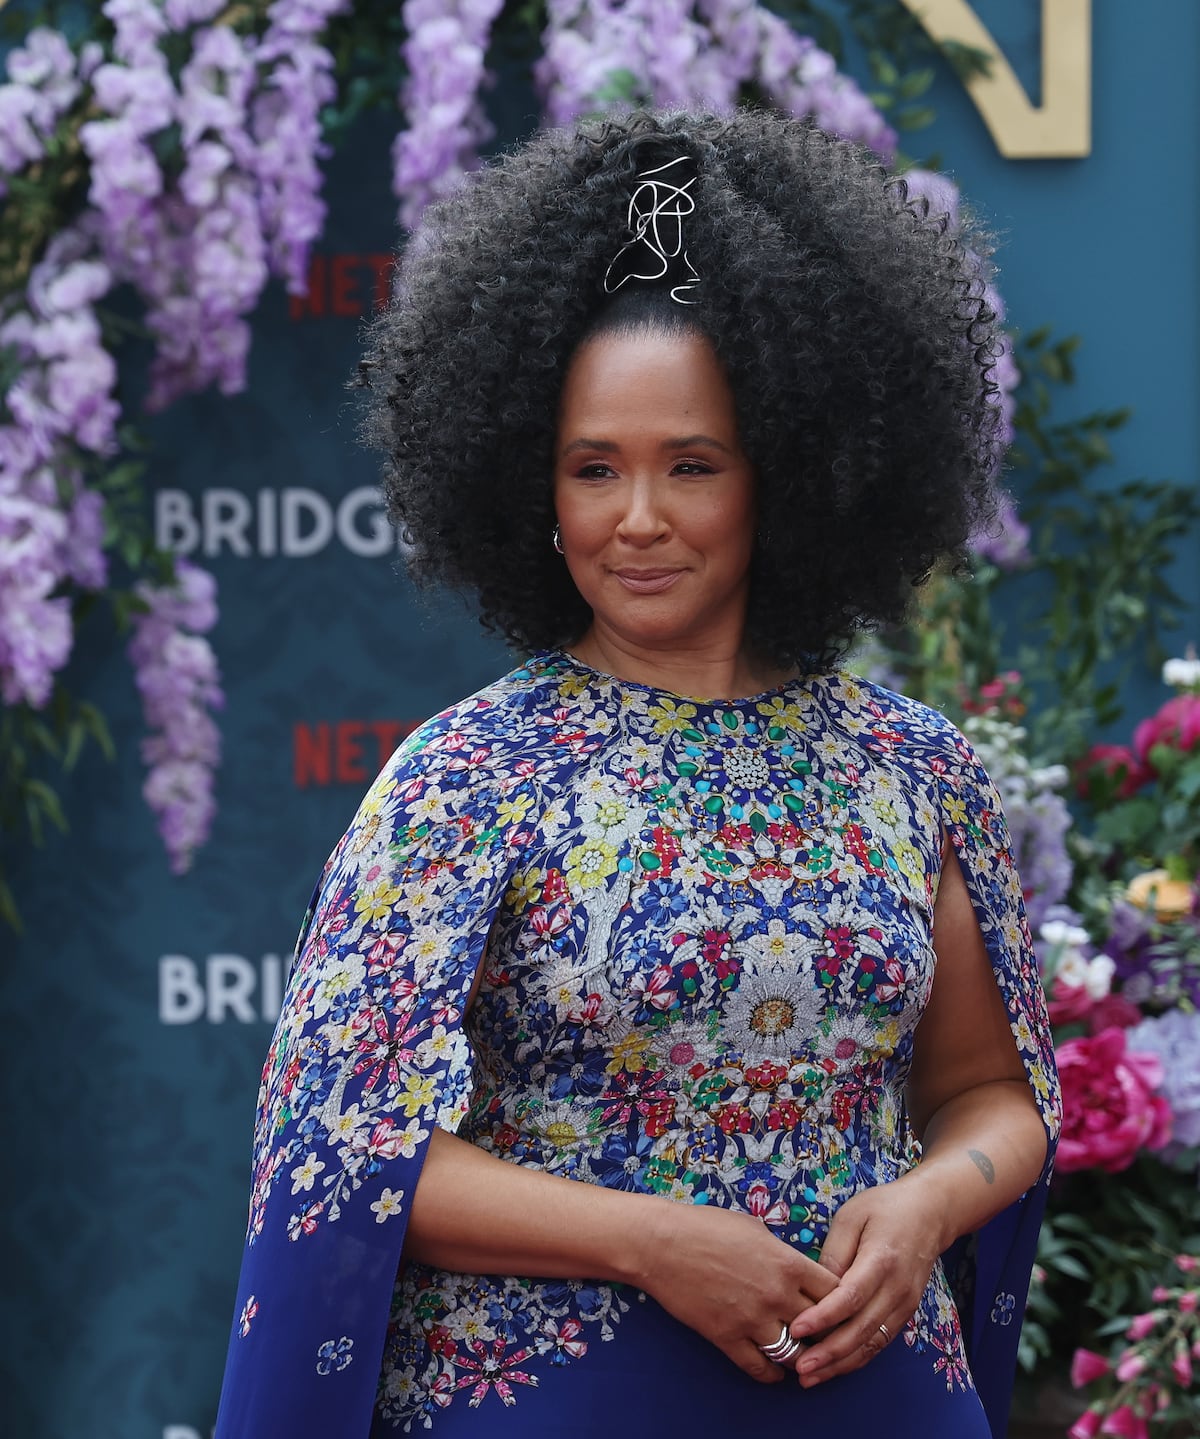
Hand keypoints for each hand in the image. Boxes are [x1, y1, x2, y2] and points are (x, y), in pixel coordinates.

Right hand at [635, 1201, 839, 1384]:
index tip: (836, 1304)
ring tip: (802, 1355)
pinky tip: (775, 1371)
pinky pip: (760, 1368)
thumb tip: (796, 1267)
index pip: (836, 1291)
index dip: (840, 1299)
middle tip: (824, 1335)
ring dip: (801, 1356)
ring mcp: (752, 1319)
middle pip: (821, 1326)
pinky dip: (772, 1374)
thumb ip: (782, 1252)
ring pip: (795, 1354)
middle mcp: (777, 1294)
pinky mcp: (727, 1338)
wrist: (662, 1243)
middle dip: (826, 1331)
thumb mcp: (755, 1227)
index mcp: (788, 1262)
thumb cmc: (706, 1226)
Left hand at [785, 1176, 946, 1386]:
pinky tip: (835, 1367)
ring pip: (872, 1344)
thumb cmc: (885, 1208)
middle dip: (829, 1353)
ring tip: (811, 1377)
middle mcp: (896, 1289)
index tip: (796, 1329)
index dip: (823, 1317)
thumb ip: (834, 1252)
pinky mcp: (905, 1313)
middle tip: (799, 1368)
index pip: (850, 1297)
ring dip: (841, 1364)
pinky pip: (880, 1342)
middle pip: (861, 1330)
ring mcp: (904, 1305)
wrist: (930, 1213)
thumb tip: (815, 1286)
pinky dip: (857, 1358)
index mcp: (881, 1261)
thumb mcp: (852, 1216)